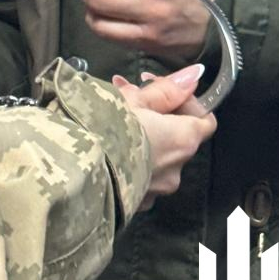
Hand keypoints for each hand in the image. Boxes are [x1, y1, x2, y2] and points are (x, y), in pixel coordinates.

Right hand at [111, 64, 216, 208]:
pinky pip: (139, 177)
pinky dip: (130, 161)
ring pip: (157, 157)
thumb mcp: (134, 101)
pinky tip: (108, 148)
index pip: (205, 119)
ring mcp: (156, 190)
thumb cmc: (105, 133)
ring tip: (112, 120)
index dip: (187, 101)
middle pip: (179, 137)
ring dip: (142, 138)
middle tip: (131, 100)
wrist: (73, 174)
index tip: (163, 89)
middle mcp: (176, 169)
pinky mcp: (135, 203)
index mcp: (183, 140)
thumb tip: (193, 76)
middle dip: (158, 116)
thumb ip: (166, 90)